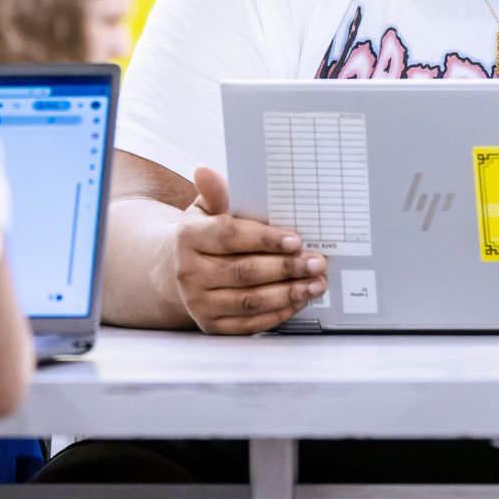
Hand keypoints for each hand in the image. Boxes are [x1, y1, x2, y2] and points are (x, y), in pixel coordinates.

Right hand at [170, 167, 326, 334]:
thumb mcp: (207, 209)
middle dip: (285, 268)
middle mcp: (188, 273)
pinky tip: (299, 301)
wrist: (182, 269)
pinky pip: (249, 325)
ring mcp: (198, 303)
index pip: (229, 237)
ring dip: (288, 293)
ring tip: (316, 283)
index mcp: (188, 237)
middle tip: (317, 262)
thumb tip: (205, 171)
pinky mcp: (211, 326)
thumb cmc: (206, 233)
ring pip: (249, 301)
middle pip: (243, 272)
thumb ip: (216, 193)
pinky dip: (278, 313)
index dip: (264, 239)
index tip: (296, 239)